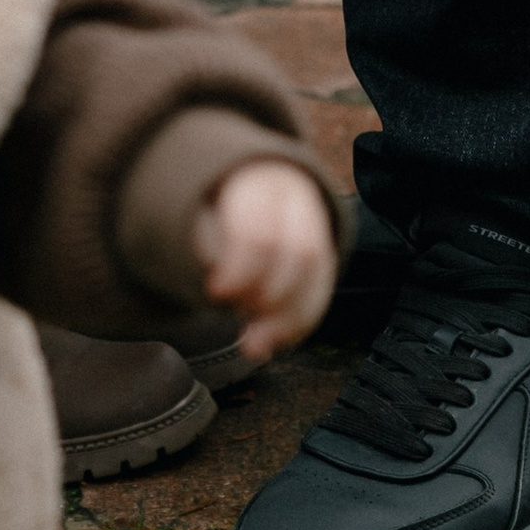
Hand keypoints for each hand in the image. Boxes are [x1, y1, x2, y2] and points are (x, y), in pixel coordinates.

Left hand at [192, 159, 335, 364]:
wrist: (256, 186)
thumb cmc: (220, 208)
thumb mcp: (202, 216)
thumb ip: (209, 250)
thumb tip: (220, 294)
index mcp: (261, 185)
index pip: (260, 233)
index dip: (239, 271)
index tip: (216, 294)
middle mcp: (298, 203)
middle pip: (300, 254)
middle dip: (271, 299)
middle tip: (240, 319)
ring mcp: (318, 228)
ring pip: (318, 276)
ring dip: (288, 320)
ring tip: (255, 344)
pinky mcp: (327, 255)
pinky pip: (322, 291)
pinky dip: (299, 323)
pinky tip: (277, 340)